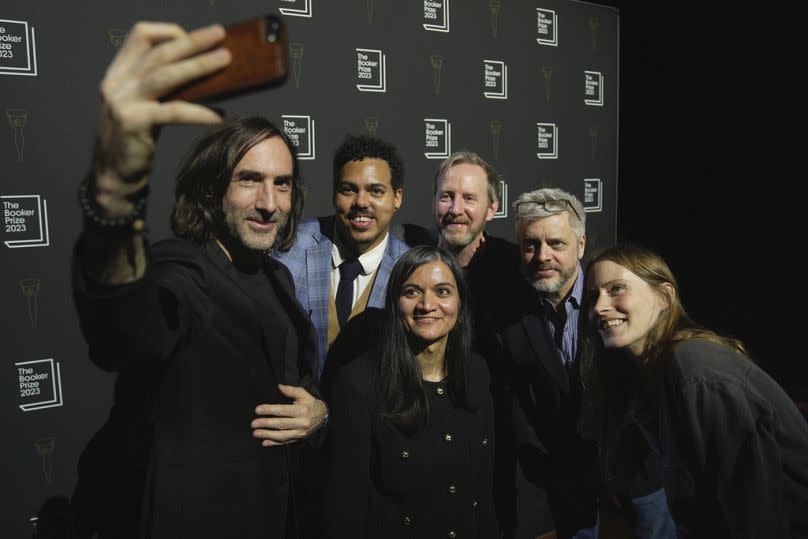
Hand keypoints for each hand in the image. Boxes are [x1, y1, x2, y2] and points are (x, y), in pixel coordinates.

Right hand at [94, 22, 230, 213]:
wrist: (113, 176)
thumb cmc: (135, 141)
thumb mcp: (144, 107)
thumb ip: (162, 89)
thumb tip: (203, 74)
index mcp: (118, 74)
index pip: (141, 36)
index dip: (169, 32)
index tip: (196, 39)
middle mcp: (117, 84)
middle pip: (159, 52)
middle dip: (193, 41)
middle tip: (220, 35)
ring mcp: (122, 102)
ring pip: (165, 75)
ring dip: (199, 65)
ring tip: (224, 60)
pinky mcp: (134, 124)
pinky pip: (174, 111)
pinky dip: (199, 111)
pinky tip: (219, 115)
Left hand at [251, 384, 327, 446]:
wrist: (323, 416)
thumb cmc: (310, 404)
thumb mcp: (303, 394)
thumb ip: (291, 390)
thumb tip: (279, 386)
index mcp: (302, 411)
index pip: (283, 410)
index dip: (269, 410)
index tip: (258, 410)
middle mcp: (302, 423)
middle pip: (281, 424)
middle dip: (266, 423)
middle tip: (253, 423)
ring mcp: (300, 433)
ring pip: (282, 435)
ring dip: (267, 435)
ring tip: (255, 433)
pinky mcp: (299, 439)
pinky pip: (285, 442)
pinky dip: (274, 443)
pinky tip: (265, 442)